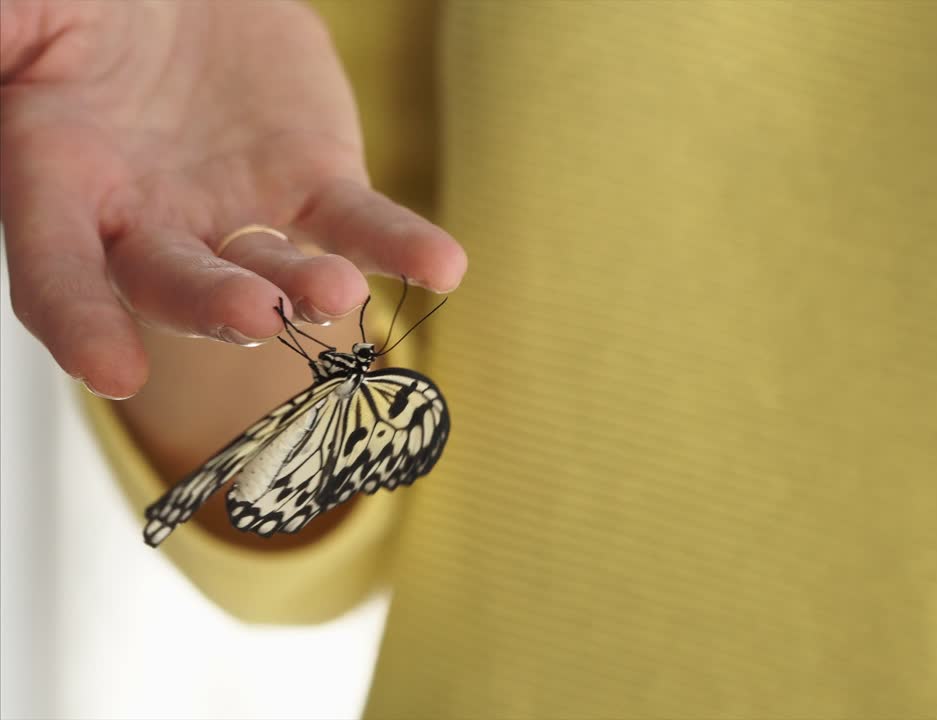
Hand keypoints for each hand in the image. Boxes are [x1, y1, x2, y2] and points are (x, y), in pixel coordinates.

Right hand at [0, 0, 466, 398]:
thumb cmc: (90, 8)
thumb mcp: (28, 14)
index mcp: (59, 191)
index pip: (60, 277)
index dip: (81, 324)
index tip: (113, 372)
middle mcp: (152, 225)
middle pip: (177, 286)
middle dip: (214, 306)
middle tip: (254, 315)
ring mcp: (240, 217)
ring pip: (275, 268)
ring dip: (309, 288)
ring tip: (341, 293)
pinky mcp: (317, 188)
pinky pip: (362, 225)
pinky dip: (402, 246)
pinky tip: (441, 267)